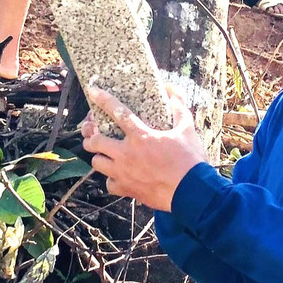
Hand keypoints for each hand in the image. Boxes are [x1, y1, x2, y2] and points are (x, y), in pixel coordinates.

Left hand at [81, 85, 205, 210]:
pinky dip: (111, 179)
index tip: (93, 90)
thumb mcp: (187, 129)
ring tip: (105, 154)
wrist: (191, 191)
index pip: (117, 112)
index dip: (103, 99)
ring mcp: (124, 173)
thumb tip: (174, 91)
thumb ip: (179, 108)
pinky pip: (108, 184)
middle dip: (91, 135)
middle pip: (95, 142)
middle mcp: (126, 154)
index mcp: (140, 136)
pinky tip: (117, 175)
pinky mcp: (127, 189)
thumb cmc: (190, 160)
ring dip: (99, 156)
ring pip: (97, 163)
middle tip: (94, 133)